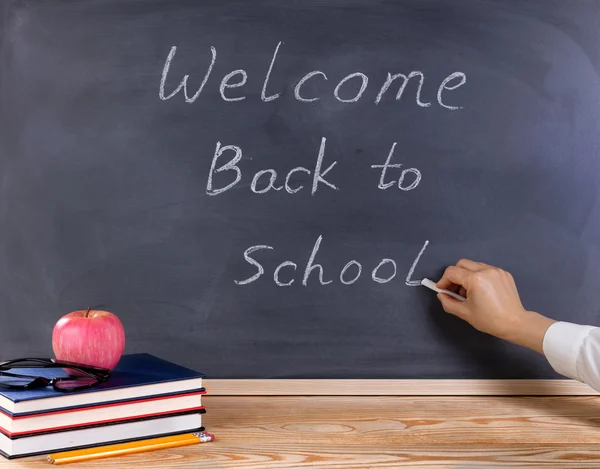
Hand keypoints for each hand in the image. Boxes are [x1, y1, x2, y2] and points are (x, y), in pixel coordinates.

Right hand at [436, 259, 554, 352]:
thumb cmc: (489, 320)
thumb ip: (448, 302)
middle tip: (455, 290)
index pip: (451, 272)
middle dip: (454, 275)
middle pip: (462, 264)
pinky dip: (479, 276)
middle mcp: (486, 270)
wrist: (515, 323)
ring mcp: (496, 270)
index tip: (442, 290)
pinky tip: (482, 290)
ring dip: (466, 275)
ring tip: (469, 292)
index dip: (443, 281)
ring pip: (474, 265)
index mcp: (475, 279)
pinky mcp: (504, 273)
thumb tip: (441, 294)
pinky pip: (485, 269)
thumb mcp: (464, 313)